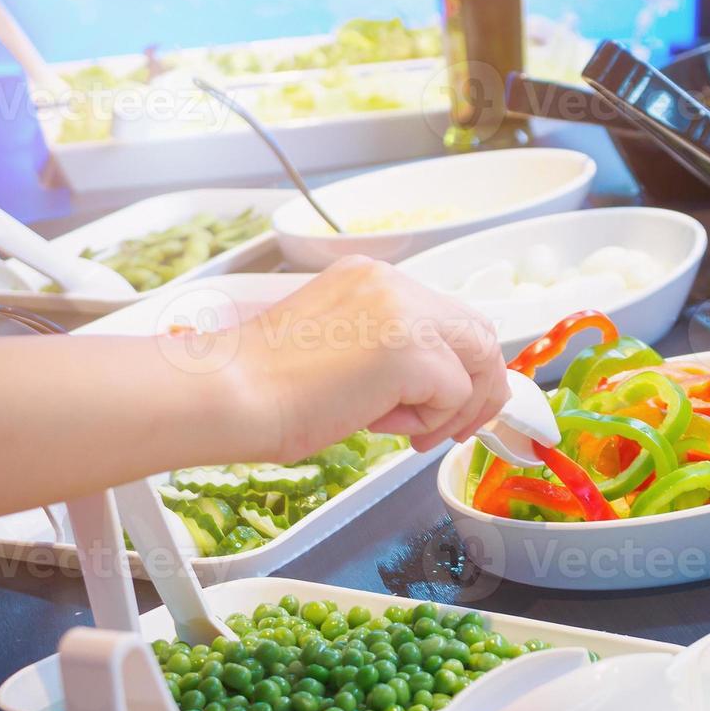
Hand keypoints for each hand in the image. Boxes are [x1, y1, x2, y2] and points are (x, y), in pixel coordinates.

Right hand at [234, 256, 509, 457]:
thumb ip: (387, 350)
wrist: (231, 392)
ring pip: (477, 361)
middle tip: (454, 427)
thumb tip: (432, 386)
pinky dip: (428, 420)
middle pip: (477, 333)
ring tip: (409, 432)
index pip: (447, 315)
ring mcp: (405, 313)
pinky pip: (454, 394)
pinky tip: (380, 424)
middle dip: (479, 387)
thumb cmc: (264, 384)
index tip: (452, 400)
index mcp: (372, 278)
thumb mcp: (339, 347)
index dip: (461, 363)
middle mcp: (393, 284)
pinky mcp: (411, 351)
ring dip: (455, 408)